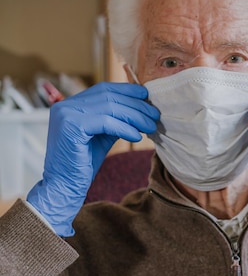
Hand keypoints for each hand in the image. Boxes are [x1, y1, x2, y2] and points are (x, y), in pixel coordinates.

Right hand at [27, 82, 159, 236]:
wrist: (64, 187)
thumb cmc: (82, 164)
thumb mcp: (102, 136)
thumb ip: (115, 120)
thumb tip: (140, 108)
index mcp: (70, 104)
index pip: (103, 89)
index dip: (126, 90)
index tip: (146, 96)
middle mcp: (65, 105)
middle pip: (108, 96)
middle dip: (135, 105)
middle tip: (154, 114)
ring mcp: (66, 114)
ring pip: (109, 107)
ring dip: (134, 116)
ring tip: (151, 126)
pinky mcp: (71, 127)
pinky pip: (106, 122)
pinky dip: (124, 128)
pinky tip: (137, 136)